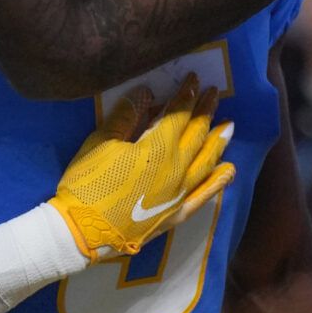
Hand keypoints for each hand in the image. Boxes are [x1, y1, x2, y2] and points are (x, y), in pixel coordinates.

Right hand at [51, 75, 235, 258]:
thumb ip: (125, 115)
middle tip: (214, 94)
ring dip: (218, 140)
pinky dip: (219, 181)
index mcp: (158, 147)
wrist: (81, 233)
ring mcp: (180, 193)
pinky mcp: (177, 214)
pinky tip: (228, 170)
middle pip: (197, 133)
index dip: (187, 94)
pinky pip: (205, 195)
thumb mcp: (100, 142)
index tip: (194, 79)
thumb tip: (145, 92)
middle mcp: (176, 168)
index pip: (179, 114)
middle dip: (206, 111)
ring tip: (229, 125)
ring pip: (206, 161)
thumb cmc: (86, 184)